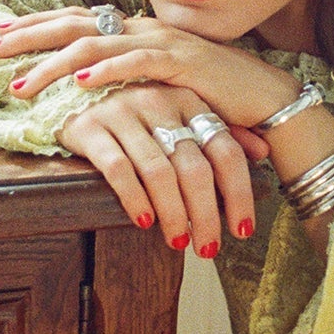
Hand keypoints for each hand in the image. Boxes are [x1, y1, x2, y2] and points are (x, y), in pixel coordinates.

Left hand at [0, 6, 300, 137]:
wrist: (266, 100)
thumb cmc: (212, 97)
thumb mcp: (158, 87)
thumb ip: (125, 82)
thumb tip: (85, 91)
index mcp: (135, 32)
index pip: (75, 21)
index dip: (35, 25)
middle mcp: (143, 30)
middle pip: (74, 24)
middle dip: (28, 35)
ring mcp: (162, 42)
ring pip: (96, 45)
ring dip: (53, 63)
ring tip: (21, 82)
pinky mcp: (183, 62)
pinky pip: (137, 62)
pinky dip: (106, 71)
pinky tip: (80, 81)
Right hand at [52, 83, 255, 258]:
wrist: (70, 86)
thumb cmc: (134, 108)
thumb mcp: (179, 110)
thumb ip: (220, 129)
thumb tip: (263, 151)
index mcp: (188, 99)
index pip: (225, 151)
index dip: (238, 193)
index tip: (242, 229)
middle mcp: (159, 102)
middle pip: (194, 168)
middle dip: (206, 214)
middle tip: (208, 248)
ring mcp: (123, 112)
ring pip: (159, 172)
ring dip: (173, 214)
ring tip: (178, 242)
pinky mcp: (90, 127)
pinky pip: (118, 169)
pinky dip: (134, 198)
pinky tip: (144, 221)